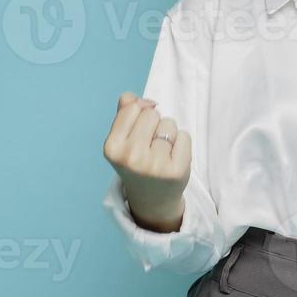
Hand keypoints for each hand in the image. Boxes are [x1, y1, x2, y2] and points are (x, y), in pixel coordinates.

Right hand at [103, 92, 191, 230]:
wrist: (152, 200)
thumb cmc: (138, 163)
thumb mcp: (122, 140)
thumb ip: (123, 114)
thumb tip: (130, 96)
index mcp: (112, 148)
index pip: (133, 107)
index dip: (139, 115)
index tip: (137, 133)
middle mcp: (131, 157)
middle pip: (152, 113)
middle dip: (154, 124)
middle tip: (150, 147)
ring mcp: (154, 165)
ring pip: (169, 124)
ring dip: (169, 134)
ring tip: (161, 154)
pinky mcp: (176, 171)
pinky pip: (185, 136)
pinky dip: (182, 144)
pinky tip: (173, 160)